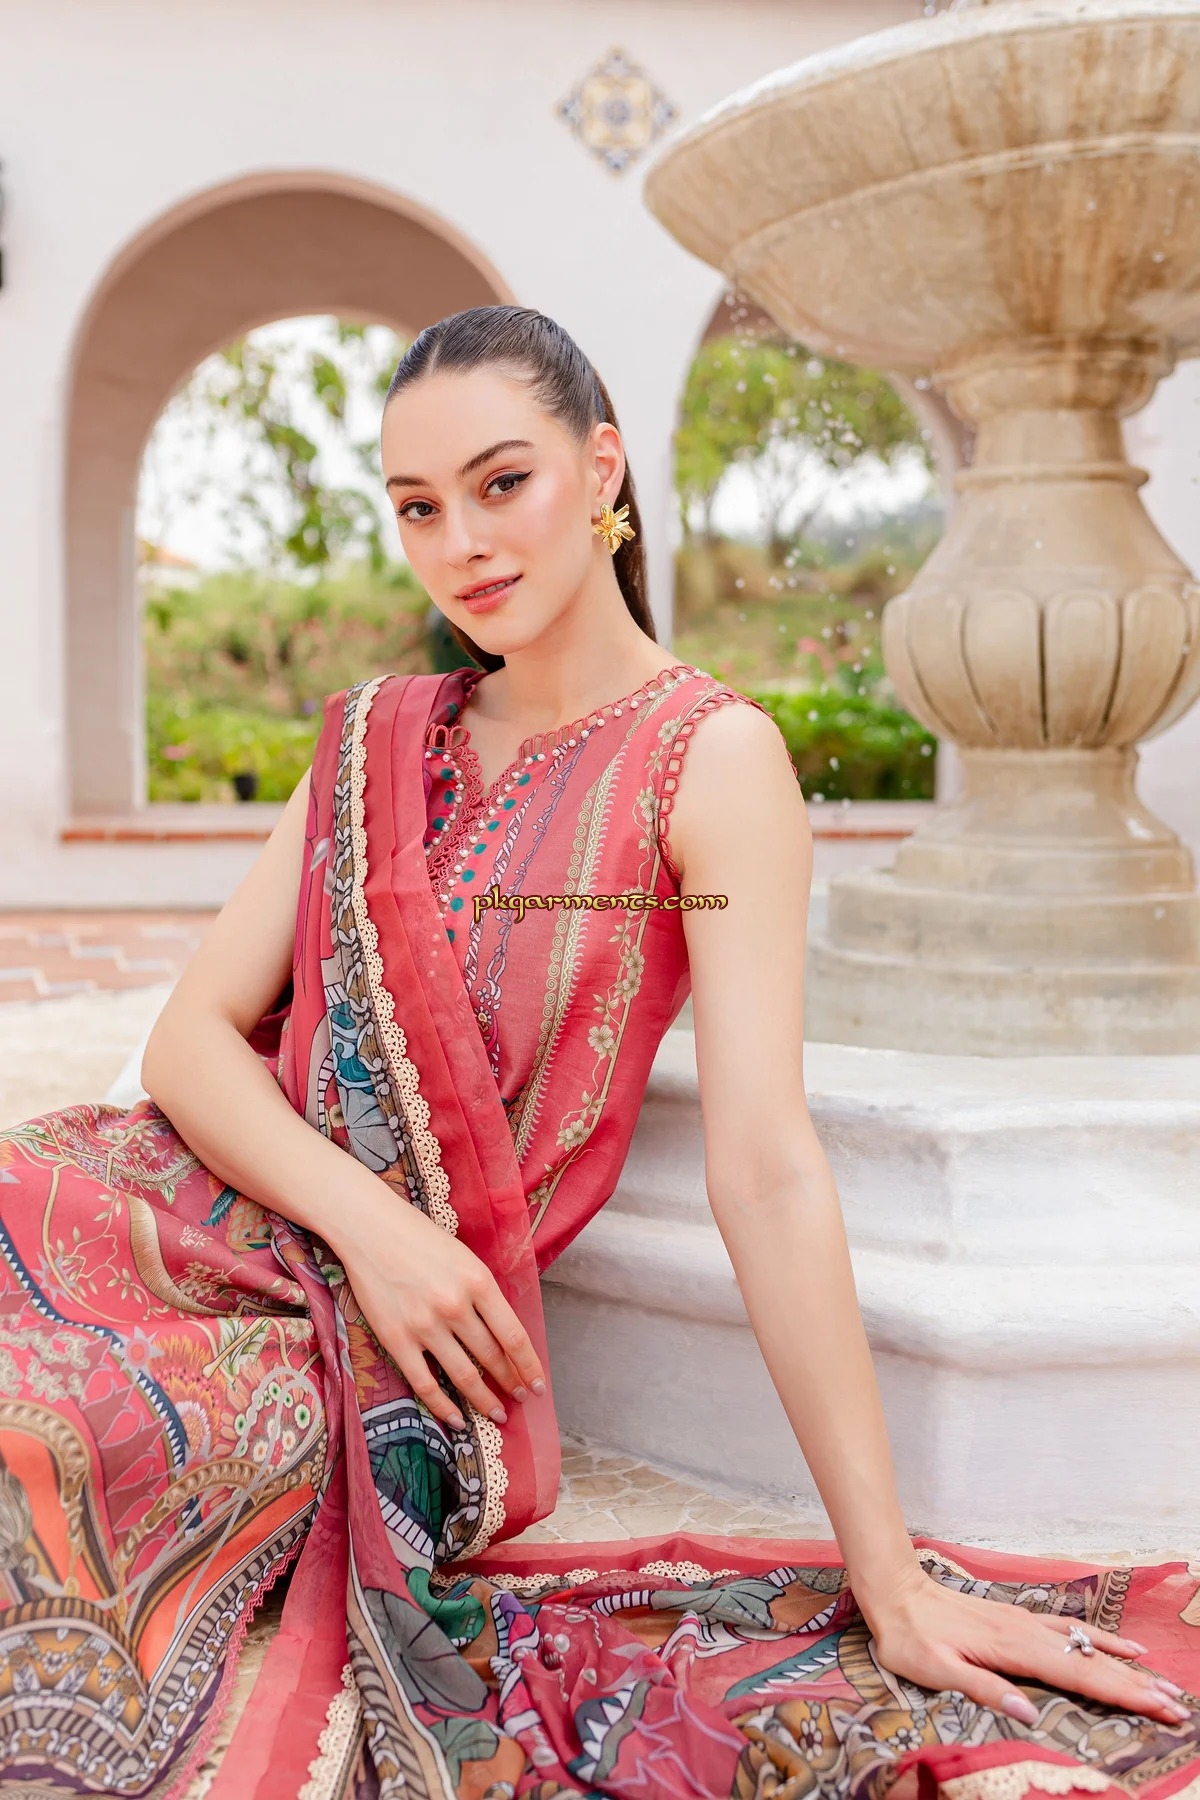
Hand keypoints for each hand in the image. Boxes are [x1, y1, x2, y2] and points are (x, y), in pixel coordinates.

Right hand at [331, 1181, 545, 1433]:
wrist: (370, 1228)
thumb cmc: (419, 1238)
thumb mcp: (464, 1258)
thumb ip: (483, 1293)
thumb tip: (502, 1333)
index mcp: (479, 1282)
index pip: (514, 1336)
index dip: (529, 1366)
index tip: (538, 1384)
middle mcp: (456, 1306)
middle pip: (492, 1357)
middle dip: (510, 1382)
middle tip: (520, 1398)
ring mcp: (425, 1325)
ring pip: (464, 1375)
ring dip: (484, 1400)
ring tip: (496, 1413)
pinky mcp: (396, 1339)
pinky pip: (425, 1384)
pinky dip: (444, 1407)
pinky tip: (458, 1419)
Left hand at [864, 1563, 1192, 1728]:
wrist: (895, 1591)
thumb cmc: (911, 1638)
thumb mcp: (938, 1671)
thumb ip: (985, 1689)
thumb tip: (1029, 1713)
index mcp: (1013, 1650)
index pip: (1078, 1676)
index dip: (1121, 1694)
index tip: (1158, 1707)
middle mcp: (1027, 1633)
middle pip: (1091, 1663)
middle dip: (1135, 1685)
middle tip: (1176, 1705)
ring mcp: (1025, 1623)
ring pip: (1085, 1645)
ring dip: (1123, 1666)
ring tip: (1158, 1681)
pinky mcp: (1018, 1619)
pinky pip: (1069, 1631)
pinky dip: (1098, 1641)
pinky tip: (1117, 1646)